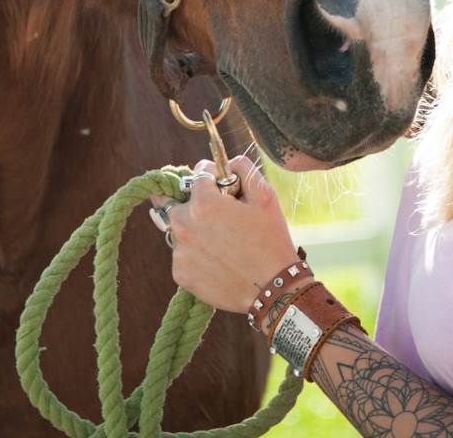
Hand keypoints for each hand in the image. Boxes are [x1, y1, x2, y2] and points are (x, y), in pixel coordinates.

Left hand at [148, 155, 301, 313]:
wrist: (273, 289)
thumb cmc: (271, 240)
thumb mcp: (265, 196)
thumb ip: (243, 169)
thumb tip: (227, 163)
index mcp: (202, 202)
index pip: (198, 174)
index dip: (214, 177)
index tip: (224, 186)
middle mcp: (183, 225)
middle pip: (179, 202)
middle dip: (196, 204)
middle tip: (219, 216)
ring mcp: (179, 251)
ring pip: (179, 230)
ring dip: (195, 230)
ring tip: (221, 242)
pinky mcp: (180, 274)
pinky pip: (182, 255)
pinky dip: (196, 254)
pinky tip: (218, 260)